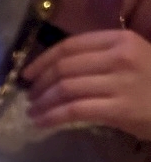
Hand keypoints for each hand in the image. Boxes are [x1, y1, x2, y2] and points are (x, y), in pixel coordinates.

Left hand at [24, 30, 150, 140]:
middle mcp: (118, 57)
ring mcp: (119, 83)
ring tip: (33, 111)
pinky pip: (74, 110)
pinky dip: (53, 116)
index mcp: (120, 39)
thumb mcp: (133, 57)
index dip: (42, 60)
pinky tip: (42, 122)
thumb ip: (101, 56)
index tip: (27, 74)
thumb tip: (59, 68)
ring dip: (43, 102)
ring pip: (66, 89)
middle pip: (64, 68)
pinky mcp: (119, 109)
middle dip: (40, 84)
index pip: (70, 46)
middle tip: (29, 97)